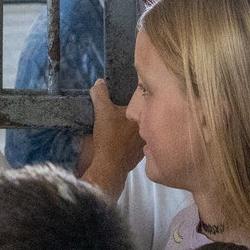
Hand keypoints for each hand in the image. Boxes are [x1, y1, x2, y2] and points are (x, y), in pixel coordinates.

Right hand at [79, 79, 143, 199]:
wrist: (110, 166)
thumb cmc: (110, 137)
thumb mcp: (102, 112)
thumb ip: (100, 95)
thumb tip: (100, 83)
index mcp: (144, 113)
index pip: (145, 97)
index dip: (138, 89)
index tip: (132, 84)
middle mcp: (150, 125)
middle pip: (144, 111)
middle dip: (137, 106)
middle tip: (124, 101)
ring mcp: (146, 140)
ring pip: (142, 126)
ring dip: (134, 122)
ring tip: (122, 118)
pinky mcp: (141, 151)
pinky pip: (138, 138)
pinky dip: (132, 135)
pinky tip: (123, 135)